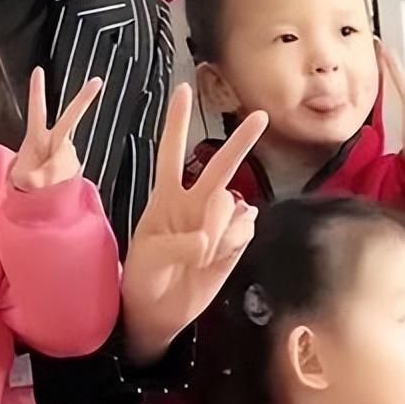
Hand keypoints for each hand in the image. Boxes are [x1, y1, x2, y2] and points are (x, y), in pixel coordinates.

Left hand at [11, 67, 101, 191]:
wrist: (37, 193)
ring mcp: (67, 151)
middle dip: (84, 99)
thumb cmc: (26, 178)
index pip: (36, 111)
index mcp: (36, 137)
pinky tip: (56, 186)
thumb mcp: (22, 178)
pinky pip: (70, 173)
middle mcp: (55, 140)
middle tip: (97, 80)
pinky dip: (63, 181)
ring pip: (65, 162)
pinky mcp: (76, 164)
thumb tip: (46, 178)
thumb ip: (33, 177)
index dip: (37, 91)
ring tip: (44, 183)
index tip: (38, 70)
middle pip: (70, 118)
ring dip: (54, 175)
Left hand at [122, 84, 267, 363]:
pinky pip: (244, 233)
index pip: (171, 151)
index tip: (183, 89)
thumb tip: (208, 238)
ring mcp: (217, 224)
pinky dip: (233, 244)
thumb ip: (178, 243)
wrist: (158, 314)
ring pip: (234, 207)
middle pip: (219, 166)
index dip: (177, 122)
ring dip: (221, 228)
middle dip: (240, 142)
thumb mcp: (149, 256)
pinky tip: (218, 256)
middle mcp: (194, 204)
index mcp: (165, 197)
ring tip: (200, 254)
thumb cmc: (144, 276)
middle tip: (260, 116)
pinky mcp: (234, 245)